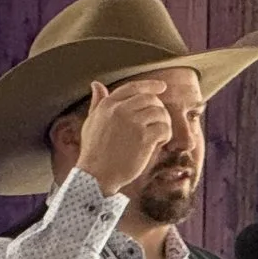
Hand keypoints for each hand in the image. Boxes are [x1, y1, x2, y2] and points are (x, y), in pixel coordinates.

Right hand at [74, 79, 171, 193]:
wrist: (96, 175)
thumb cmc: (94, 151)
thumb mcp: (91, 122)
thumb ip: (97, 103)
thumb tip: (96, 84)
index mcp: (107, 105)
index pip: (133, 87)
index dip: (150, 85)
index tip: (162, 86)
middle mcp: (120, 110)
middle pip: (150, 98)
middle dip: (159, 108)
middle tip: (159, 122)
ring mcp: (132, 123)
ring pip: (160, 112)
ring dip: (164, 123)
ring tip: (158, 135)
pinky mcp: (144, 138)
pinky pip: (164, 128)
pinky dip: (165, 136)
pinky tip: (158, 144)